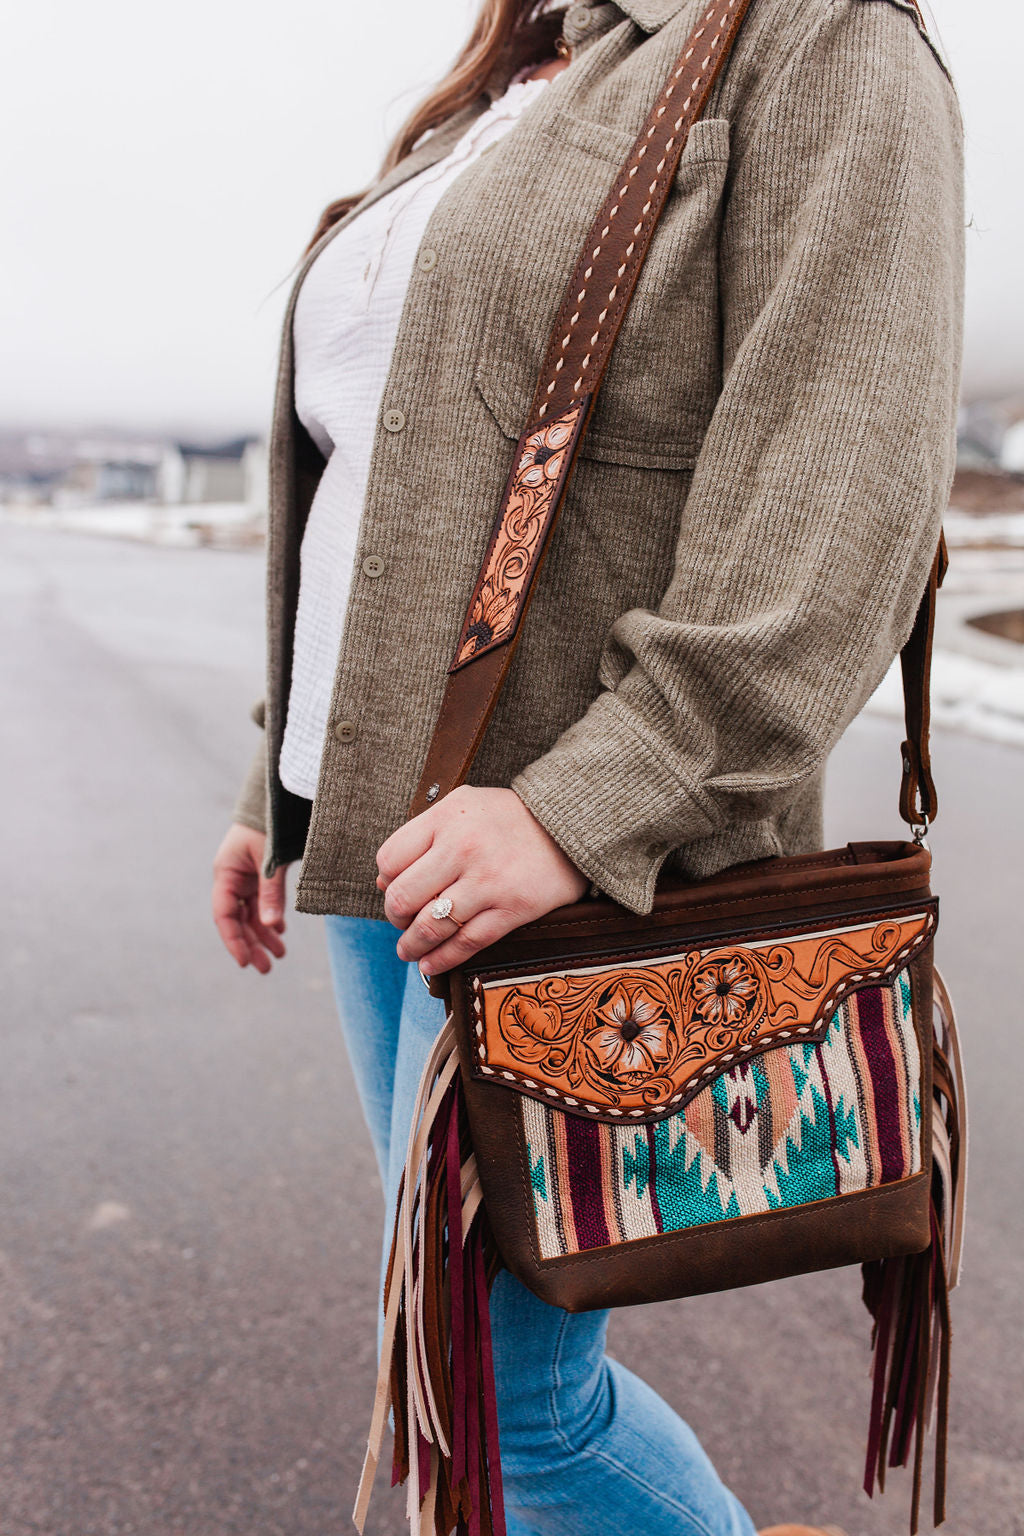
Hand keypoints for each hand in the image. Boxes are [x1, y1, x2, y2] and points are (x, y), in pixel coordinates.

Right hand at [212, 823, 288, 973]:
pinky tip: (280, 932)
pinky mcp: (259, 875)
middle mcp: (232, 878)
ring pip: (251, 914)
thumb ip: (271, 891)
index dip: (233, 940)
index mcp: (226, 873)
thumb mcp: (270, 859)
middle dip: (251, 945)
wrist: (276, 798)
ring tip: (279, 956)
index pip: (224, 916)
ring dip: (263, 935)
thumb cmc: (268, 824)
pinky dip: (271, 917)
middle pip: (238, 920)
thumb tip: (273, 925)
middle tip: (266, 969)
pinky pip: (262, 903)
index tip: (244, 962)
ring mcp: (245, 877)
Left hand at [375, 786, 587, 976]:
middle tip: (400, 924)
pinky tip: (431, 964)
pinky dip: (442, 959)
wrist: (570, 825)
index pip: (390, 859)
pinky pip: (466, 943)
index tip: (394, 892)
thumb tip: (385, 880)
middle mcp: (462, 847)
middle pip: (403, 897)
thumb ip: (424, 833)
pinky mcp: (512, 908)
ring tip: (408, 951)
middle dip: (395, 918)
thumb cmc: (510, 817)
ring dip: (412, 946)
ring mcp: (488, 880)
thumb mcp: (463, 806)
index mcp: (446, 818)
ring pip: (430, 926)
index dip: (386, 882)